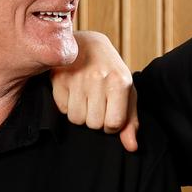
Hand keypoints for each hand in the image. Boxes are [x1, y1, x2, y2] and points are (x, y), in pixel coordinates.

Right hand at [52, 30, 139, 151]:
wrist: (87, 43)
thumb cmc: (110, 72)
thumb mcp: (126, 93)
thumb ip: (130, 121)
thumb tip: (132, 148)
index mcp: (120, 82)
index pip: (113, 124)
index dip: (111, 124)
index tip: (110, 113)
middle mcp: (99, 78)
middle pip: (93, 124)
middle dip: (95, 118)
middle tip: (96, 102)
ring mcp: (77, 78)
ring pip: (76, 119)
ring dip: (80, 113)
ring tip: (85, 97)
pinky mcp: (59, 78)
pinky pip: (62, 109)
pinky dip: (67, 105)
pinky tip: (73, 92)